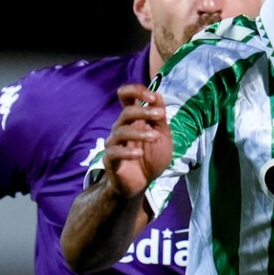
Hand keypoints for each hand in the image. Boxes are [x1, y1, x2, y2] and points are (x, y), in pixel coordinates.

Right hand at [104, 83, 172, 197]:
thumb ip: (159, 118)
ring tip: (155, 137)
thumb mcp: (163, 136)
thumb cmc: (151, 157)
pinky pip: (114, 152)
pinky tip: (139, 154)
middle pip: (126, 112)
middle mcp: (121, 128)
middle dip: (144, 111)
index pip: (126, 96)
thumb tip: (157, 94)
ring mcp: (114, 144)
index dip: (137, 91)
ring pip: (121, 131)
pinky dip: (127, 152)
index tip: (152, 97)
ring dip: (140, 132)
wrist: (142, 183)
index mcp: (133, 120)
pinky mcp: (111, 160)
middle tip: (160, 116)